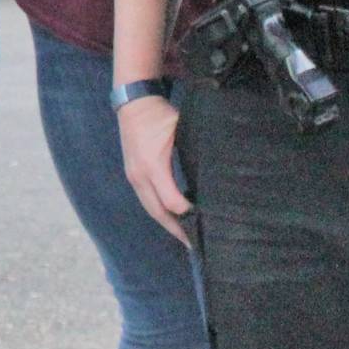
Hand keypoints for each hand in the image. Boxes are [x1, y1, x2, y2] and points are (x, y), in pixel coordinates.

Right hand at [118, 94, 192, 247]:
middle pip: (158, 212)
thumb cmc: (160, 116)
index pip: (172, 201)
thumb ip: (195, 151)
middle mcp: (140, 176)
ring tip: (184, 237)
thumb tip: (216, 171)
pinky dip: (159, 212)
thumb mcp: (180, 130)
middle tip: (195, 245)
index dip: (188, 214)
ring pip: (150, 209)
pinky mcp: (133, 175)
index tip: (206, 221)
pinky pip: (146, 200)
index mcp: (153, 166)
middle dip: (176, 230)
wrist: (133, 103)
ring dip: (167, 224)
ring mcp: (134, 177)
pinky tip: (172, 218)